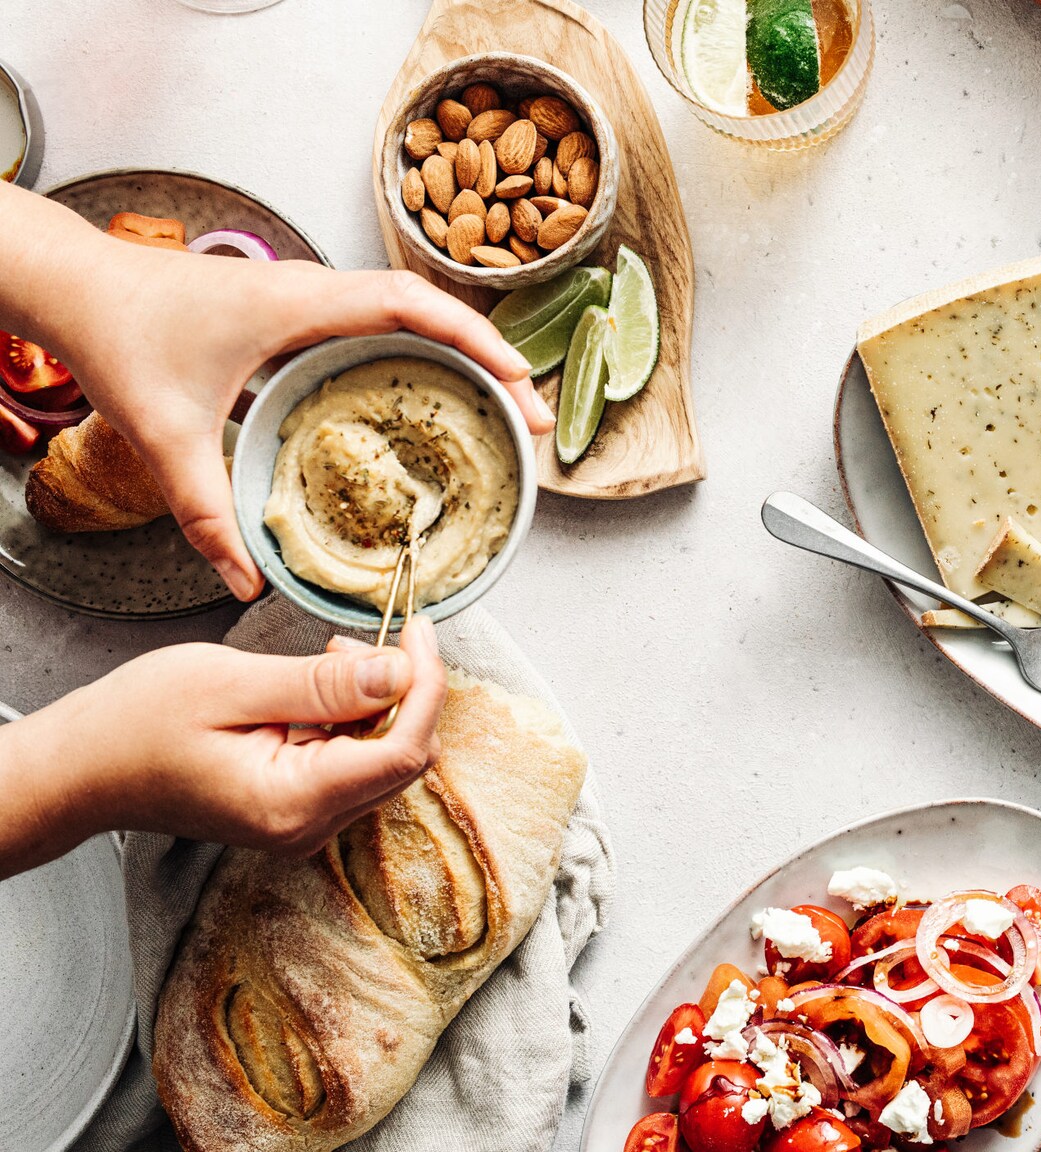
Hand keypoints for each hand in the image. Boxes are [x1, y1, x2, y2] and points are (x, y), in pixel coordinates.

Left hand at [0, 183, 550, 599]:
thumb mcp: (162, 437)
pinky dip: (423, 354)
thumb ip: (205, 513)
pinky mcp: (297, 312)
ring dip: (462, 353)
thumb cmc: (117, 338)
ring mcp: (309, 299)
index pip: (413, 305)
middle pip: (433, 310)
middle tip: (530, 414)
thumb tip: (245, 580)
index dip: (477, 339)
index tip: (518, 383)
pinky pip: (381, 325)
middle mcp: (316, 292)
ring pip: (411, 314)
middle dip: (490, 357)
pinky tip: (432, 397)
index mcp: (301, 303)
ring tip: (501, 407)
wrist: (73, 287)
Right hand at [0, 618, 445, 878]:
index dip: (427, 685)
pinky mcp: (297, 810)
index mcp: (294, 803)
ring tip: (326, 658)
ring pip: (383, 759)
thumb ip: (322, 684)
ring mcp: (304, 824)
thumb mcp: (230, 684)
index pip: (406, 750)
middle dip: (401, 691)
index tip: (420, 630)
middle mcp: (308, 827)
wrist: (80, 770)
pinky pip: (352, 763)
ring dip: (374, 702)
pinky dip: (349, 718)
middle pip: (404, 757)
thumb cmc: (134, 725)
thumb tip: (400, 672)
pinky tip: (314, 689)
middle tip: (360, 639)